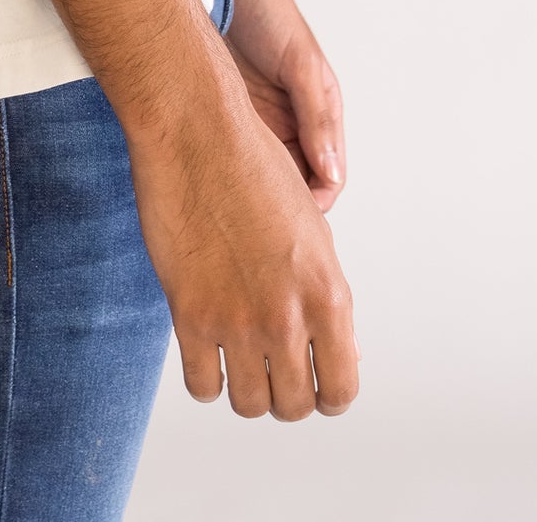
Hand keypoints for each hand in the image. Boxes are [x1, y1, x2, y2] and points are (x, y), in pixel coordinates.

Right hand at [124, 35, 357, 421]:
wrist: (197, 130)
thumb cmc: (254, 167)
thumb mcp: (312, 231)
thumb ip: (327, 299)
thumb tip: (345, 355)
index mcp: (329, 293)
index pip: (342, 390)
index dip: (328, 394)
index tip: (313, 383)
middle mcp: (289, 315)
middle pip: (295, 407)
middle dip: (285, 395)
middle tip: (270, 368)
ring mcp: (238, 319)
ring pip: (250, 406)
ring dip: (245, 390)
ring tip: (237, 359)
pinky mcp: (190, 315)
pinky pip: (202, 387)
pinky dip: (205, 379)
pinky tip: (205, 350)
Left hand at [223, 0, 347, 213]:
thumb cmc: (267, 13)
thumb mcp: (301, 63)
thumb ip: (317, 117)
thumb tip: (331, 174)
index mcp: (319, 115)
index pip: (326, 178)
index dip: (315, 202)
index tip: (296, 219)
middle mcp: (290, 125)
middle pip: (294, 185)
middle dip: (285, 208)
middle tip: (264, 226)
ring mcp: (257, 124)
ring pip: (264, 176)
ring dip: (257, 194)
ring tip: (238, 208)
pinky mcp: (224, 117)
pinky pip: (232, 157)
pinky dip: (228, 171)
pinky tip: (215, 180)